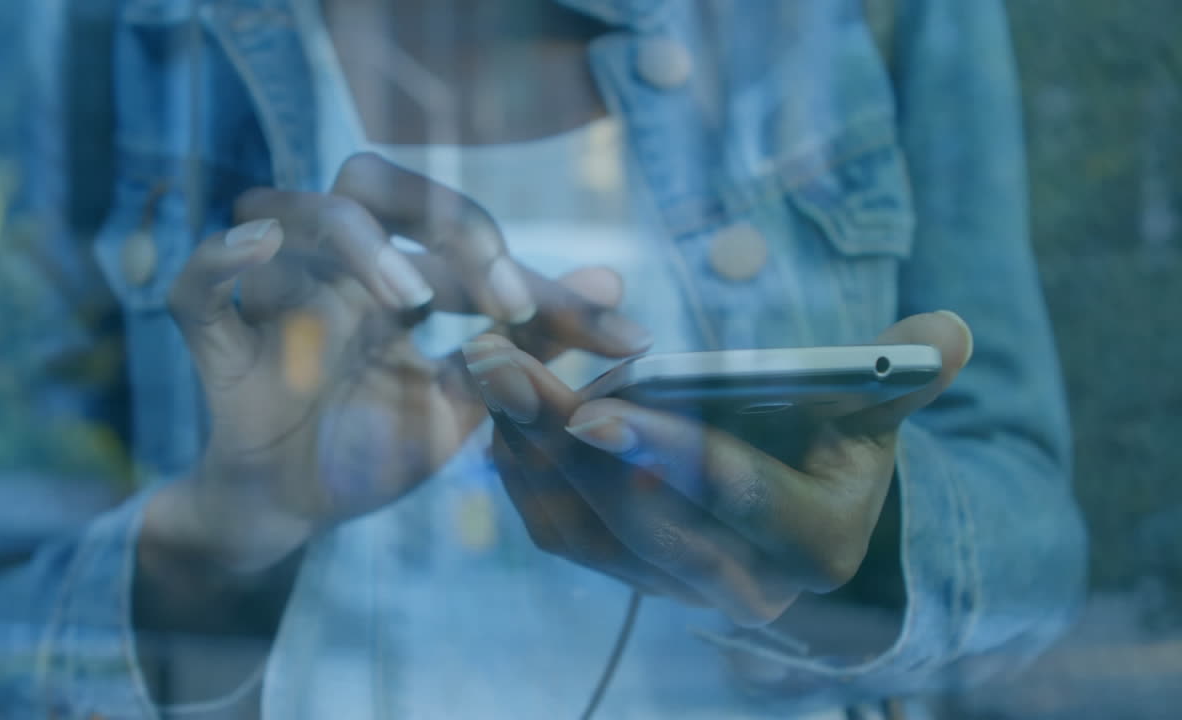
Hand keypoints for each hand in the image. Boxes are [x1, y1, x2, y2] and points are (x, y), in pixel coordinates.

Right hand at [149, 153, 651, 573]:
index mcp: (397, 278)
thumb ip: (529, 346)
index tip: (623, 338)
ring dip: (359, 244)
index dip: (545, 285)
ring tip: (410, 299)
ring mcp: (278, 300)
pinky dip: (221, 261)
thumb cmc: (373, 448)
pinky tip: (260, 251)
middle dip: (445, 218)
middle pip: (372, 183)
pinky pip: (197, 288)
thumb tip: (614, 282)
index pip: (470, 247)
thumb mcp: (468, 404)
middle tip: (506, 293)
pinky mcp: (221, 346)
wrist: (291, 513)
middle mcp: (338, 270)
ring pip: (297, 214)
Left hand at [467, 312, 972, 627]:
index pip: (735, 496)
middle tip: (500, 359)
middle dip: (558, 438)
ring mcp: (668, 583)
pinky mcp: (621, 570)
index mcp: (811, 543)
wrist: (803, 516)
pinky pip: (553, 527)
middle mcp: (734, 582)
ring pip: (576, 525)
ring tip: (483, 361)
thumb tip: (947, 331)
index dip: (668, 453)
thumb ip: (905, 374)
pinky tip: (498, 400)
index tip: (594, 409)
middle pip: (633, 514)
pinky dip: (518, 465)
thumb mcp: (876, 408)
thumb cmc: (841, 445)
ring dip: (520, 444)